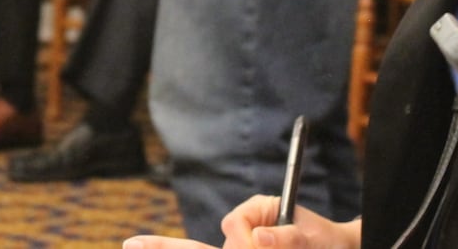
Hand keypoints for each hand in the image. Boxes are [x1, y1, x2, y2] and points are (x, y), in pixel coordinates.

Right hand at [124, 195, 357, 248]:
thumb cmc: (327, 241)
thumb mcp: (314, 236)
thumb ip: (289, 237)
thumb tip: (260, 240)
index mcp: (256, 211)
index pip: (235, 224)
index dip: (243, 237)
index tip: (261, 244)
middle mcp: (243, 230)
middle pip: (210, 243)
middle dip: (165, 246)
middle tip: (130, 245)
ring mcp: (240, 248)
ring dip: (246, 248)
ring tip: (260, 245)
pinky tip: (163, 244)